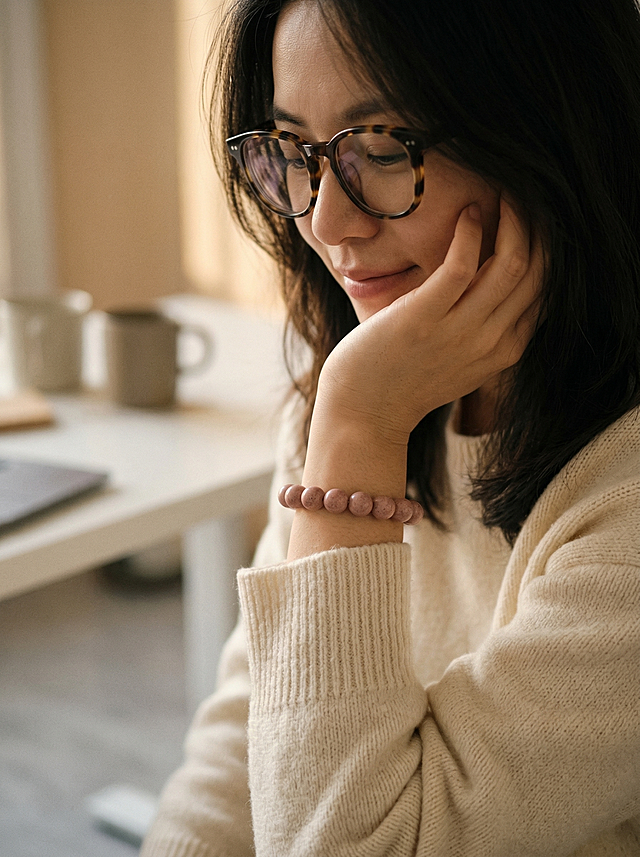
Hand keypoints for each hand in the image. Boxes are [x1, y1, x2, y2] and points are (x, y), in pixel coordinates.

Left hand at [315, 197, 542, 446]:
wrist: (364, 413)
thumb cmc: (404, 380)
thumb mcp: (460, 360)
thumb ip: (486, 329)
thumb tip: (498, 287)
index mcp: (505, 351)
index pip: (545, 290)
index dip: (548, 249)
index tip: (537, 219)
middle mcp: (491, 342)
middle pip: (538, 272)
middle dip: (540, 226)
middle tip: (527, 193)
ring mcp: (459, 332)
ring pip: (511, 263)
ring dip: (513, 219)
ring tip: (503, 192)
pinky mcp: (423, 318)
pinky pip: (462, 264)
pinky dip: (470, 231)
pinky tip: (467, 213)